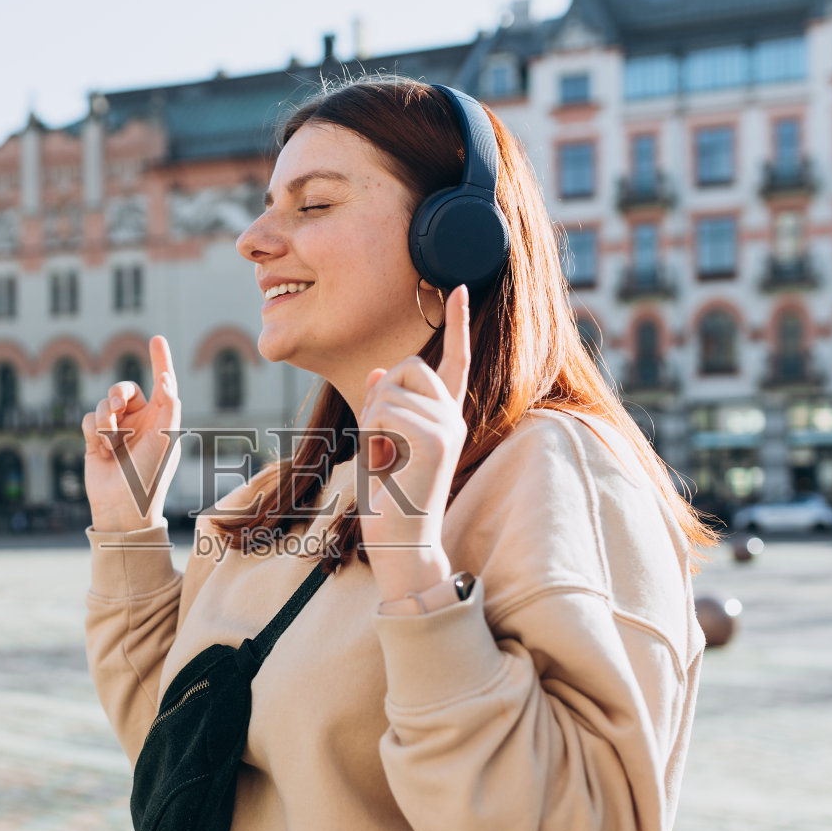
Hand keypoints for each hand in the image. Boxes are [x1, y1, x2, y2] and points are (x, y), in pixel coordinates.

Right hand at [82, 335, 181, 532]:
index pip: (162, 383)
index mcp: (161, 419)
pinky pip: (89, 419)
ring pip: (104, 404)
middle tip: (117, 407)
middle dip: (118, 393)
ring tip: (112, 443)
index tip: (156, 339)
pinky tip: (103, 452)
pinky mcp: (97, 439)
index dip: (160, 360)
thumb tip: (166, 378)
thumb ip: (169, 406)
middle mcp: (140, 421)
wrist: (122, 506)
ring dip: (106, 420)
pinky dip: (95, 433)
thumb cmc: (150, 476)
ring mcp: (118, 430)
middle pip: (124, 388)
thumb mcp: (166, 440)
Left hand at [358, 285, 470, 600]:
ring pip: (391, 387)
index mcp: (444, 417)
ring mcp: (448, 426)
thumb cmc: (389, 499)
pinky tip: (387, 461)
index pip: (454, 361)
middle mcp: (453, 417)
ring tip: (384, 457)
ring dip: (372, 419)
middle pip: (407, 366)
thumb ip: (384, 407)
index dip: (456, 324)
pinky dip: (374, 434)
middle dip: (379, 396)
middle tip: (380, 441)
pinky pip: (386, 410)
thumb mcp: (381, 445)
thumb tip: (377, 373)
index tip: (459, 289)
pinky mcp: (436, 438)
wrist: (400, 541)